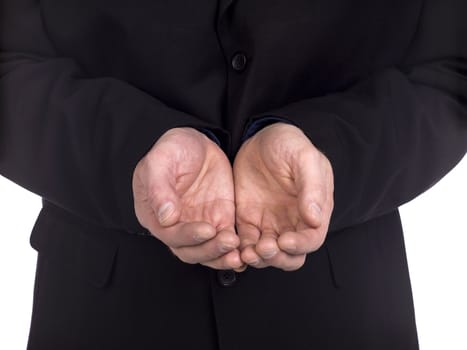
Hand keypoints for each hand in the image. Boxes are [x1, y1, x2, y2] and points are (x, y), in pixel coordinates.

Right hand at [132, 128, 243, 269]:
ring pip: (208, 251)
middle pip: (190, 250)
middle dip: (209, 250)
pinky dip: (234, 250)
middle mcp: (176, 225)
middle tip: (228, 242)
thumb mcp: (161, 160)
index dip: (188, 236)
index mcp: (155, 214)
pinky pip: (225, 241)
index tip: (206, 229)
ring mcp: (198, 224)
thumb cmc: (173, 149)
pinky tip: (245, 252)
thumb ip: (159, 188)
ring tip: (238, 252)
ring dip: (222, 256)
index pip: (170, 235)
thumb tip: (166, 217)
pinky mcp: (219, 221)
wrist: (199, 143)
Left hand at [233, 123, 333, 270]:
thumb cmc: (288, 144)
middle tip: (263, 248)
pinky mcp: (248, 221)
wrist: (260, 137)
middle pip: (290, 255)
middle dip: (277, 258)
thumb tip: (315, 219)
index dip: (300, 245)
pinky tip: (234, 249)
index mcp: (313, 210)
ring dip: (258, 258)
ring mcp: (269, 223)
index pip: (311, 239)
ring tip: (247, 252)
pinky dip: (240, 251)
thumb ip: (312, 187)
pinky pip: (245, 243)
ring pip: (267, 254)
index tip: (284, 241)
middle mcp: (292, 222)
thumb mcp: (304, 158)